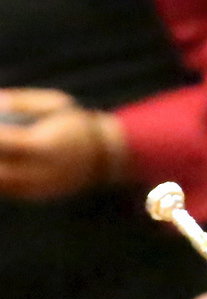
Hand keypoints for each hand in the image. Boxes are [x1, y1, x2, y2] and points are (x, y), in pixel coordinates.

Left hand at [0, 88, 128, 199]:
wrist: (104, 158)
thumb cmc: (76, 124)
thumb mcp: (57, 103)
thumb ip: (23, 101)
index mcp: (47, 147)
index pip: (6, 143)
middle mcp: (41, 172)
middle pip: (0, 170)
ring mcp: (38, 189)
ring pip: (0, 185)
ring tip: (0, 153)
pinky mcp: (34, 197)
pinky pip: (4, 191)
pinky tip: (1, 165)